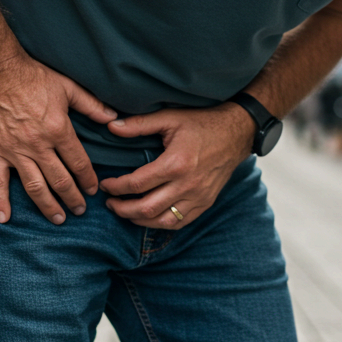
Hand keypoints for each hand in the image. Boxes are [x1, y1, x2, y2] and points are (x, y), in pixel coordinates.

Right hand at [0, 54, 117, 224]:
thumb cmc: (33, 76)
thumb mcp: (68, 87)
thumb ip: (91, 105)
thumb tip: (113, 117)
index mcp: (58, 130)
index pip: (79, 163)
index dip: (89, 180)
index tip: (93, 190)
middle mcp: (38, 145)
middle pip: (60, 180)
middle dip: (73, 198)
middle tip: (80, 210)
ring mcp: (15, 150)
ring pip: (34, 187)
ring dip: (47, 206)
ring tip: (58, 218)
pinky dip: (0, 201)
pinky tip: (4, 218)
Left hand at [99, 103, 253, 229]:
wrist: (236, 133)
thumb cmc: (202, 123)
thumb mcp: (170, 118)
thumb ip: (140, 124)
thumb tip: (111, 127)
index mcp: (176, 163)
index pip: (138, 183)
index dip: (117, 187)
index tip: (105, 185)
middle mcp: (188, 185)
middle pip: (147, 209)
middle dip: (122, 209)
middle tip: (110, 203)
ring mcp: (198, 197)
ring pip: (162, 221)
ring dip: (139, 220)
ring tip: (125, 212)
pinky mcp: (205, 203)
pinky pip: (180, 223)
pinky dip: (160, 224)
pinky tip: (149, 217)